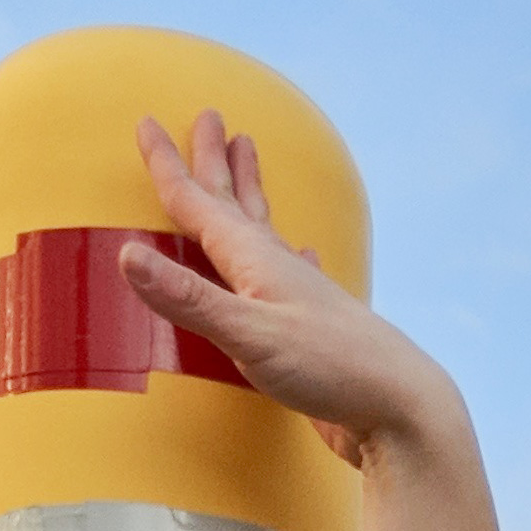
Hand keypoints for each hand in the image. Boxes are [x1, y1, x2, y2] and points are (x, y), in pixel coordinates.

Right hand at [118, 109, 450, 467]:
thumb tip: (128, 255)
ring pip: (266, 231)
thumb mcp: (250, 336)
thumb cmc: (330, 371)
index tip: (147, 124)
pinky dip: (292, 254)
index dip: (168, 166)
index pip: (200, 203)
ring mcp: (301, 297)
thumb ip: (190, 300)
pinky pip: (297, 275)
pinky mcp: (316, 331)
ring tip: (248, 159)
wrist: (401, 413)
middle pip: (238, 203)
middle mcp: (278, 269)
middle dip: (216, 161)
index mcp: (255, 261)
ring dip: (252, 194)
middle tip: (210, 117)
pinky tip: (304, 253)